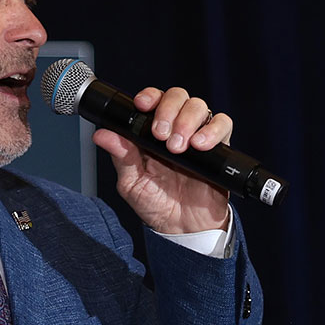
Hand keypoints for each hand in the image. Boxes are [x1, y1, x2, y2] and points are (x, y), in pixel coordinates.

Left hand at [96, 84, 232, 236]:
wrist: (184, 229)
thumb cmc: (157, 204)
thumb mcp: (132, 183)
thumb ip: (121, 157)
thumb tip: (101, 135)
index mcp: (152, 132)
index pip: (154, 100)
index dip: (150, 96)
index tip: (142, 105)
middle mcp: (176, 129)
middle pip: (178, 96)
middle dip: (168, 110)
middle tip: (161, 135)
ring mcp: (198, 136)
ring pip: (199, 106)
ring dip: (187, 120)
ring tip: (178, 147)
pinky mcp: (219, 147)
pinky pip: (223, 125)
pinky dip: (212, 130)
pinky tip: (200, 146)